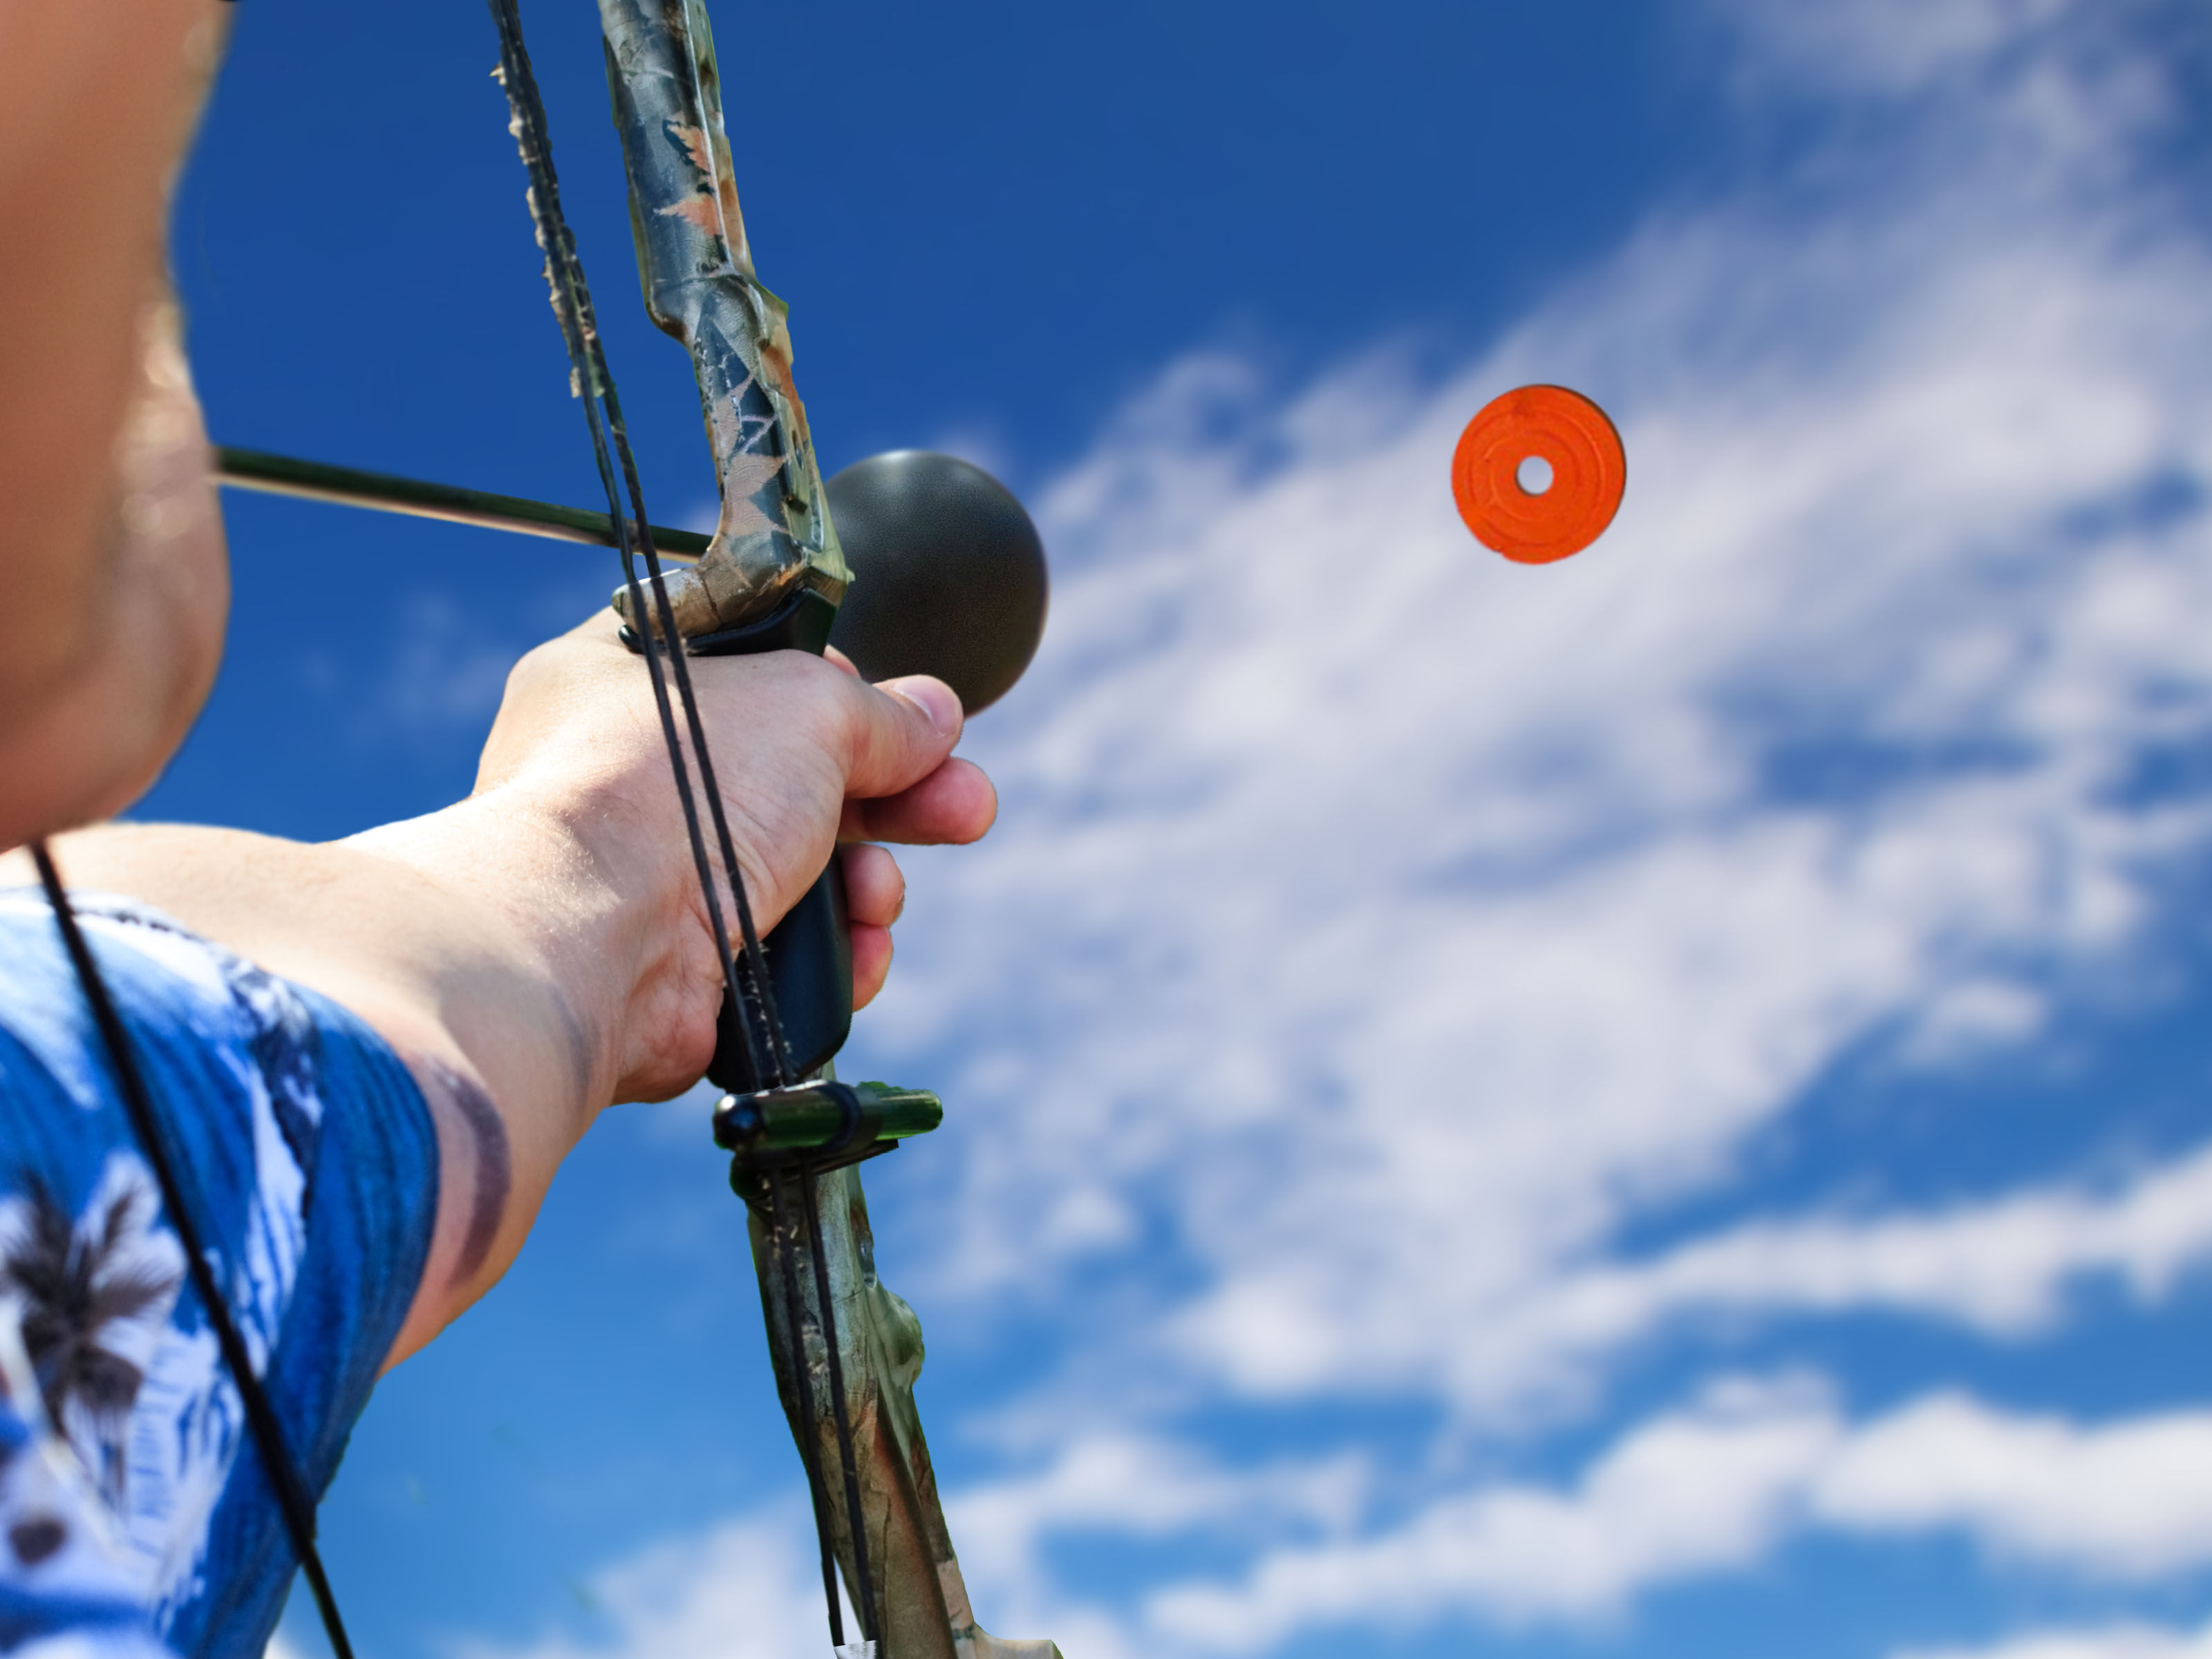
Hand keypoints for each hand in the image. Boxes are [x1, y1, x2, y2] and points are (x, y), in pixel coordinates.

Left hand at [452, 614, 996, 1101]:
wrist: (599, 942)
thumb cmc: (666, 790)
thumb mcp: (809, 706)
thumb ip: (883, 713)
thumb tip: (934, 717)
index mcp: (621, 676)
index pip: (746, 665)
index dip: (831, 684)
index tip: (889, 709)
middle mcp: (625, 776)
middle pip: (795, 777)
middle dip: (895, 798)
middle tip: (964, 805)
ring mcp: (649, 876)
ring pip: (799, 872)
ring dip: (866, 884)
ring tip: (879, 896)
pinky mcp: (677, 966)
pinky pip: (782, 954)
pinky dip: (830, 957)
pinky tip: (853, 953)